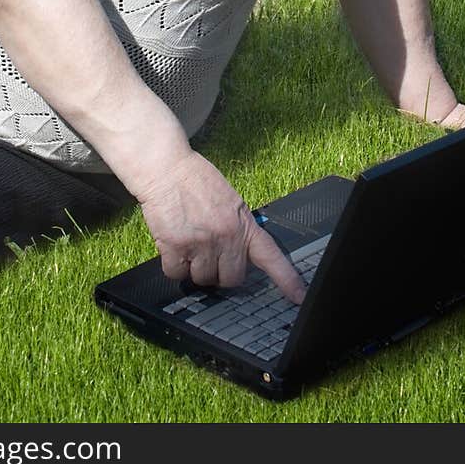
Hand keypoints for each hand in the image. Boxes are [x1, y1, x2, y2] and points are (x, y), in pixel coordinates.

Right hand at [138, 151, 306, 302]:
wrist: (167, 167)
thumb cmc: (195, 180)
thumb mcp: (230, 201)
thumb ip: (237, 228)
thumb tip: (240, 254)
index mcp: (243, 223)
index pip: (271, 256)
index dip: (286, 279)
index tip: (298, 296)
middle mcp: (226, 236)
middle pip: (232, 279)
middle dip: (220, 272)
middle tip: (210, 254)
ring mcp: (202, 243)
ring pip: (203, 279)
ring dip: (195, 268)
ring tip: (190, 243)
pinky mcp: (176, 247)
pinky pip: (177, 274)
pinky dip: (174, 265)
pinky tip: (174, 244)